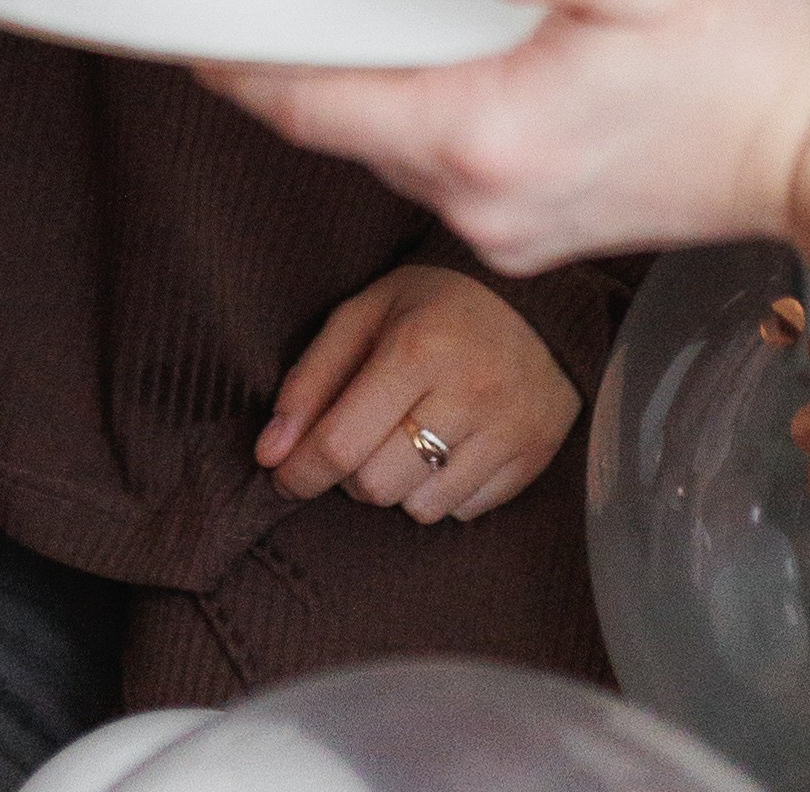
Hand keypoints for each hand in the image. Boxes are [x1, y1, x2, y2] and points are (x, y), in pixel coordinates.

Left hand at [204, 0, 809, 274]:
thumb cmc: (749, 44)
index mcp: (481, 132)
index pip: (310, 104)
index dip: (233, 61)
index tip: (174, 16)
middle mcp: (478, 199)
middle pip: (339, 127)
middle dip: (283, 64)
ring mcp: (511, 227)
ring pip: (389, 146)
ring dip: (351, 85)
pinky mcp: (544, 227)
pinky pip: (443, 163)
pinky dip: (410, 106)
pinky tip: (422, 46)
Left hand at [254, 264, 578, 523]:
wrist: (539, 298)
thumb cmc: (436, 303)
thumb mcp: (365, 315)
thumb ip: (311, 380)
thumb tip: (270, 453)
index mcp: (418, 348)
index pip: (341, 443)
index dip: (300, 471)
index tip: (282, 476)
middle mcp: (469, 393)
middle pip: (376, 486)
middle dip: (353, 472)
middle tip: (364, 436)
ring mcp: (508, 429)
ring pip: (420, 508)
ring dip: (401, 483)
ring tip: (413, 435)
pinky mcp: (534, 456)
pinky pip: (465, 511)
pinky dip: (446, 489)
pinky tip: (454, 444)